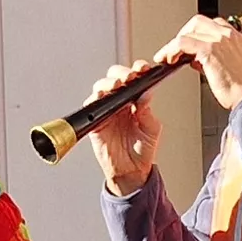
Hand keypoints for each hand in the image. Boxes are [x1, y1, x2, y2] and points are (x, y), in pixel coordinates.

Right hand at [81, 60, 163, 197]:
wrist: (131, 171)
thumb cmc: (142, 150)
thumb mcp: (151, 129)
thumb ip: (147, 111)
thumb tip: (145, 93)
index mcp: (136, 100)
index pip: (135, 78)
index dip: (137, 70)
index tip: (143, 69)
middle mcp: (120, 101)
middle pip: (115, 77)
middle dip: (120, 73)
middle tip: (128, 78)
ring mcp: (106, 109)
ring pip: (101, 87)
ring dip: (107, 83)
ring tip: (116, 86)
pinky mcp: (95, 121)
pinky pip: (90, 105)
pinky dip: (94, 99)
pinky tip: (101, 97)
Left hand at [162, 16, 241, 110]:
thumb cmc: (241, 90)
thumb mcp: (229, 68)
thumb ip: (214, 59)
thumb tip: (196, 60)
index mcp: (236, 38)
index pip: (213, 24)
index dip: (197, 33)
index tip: (188, 46)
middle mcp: (228, 35)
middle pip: (198, 22)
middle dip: (184, 33)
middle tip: (175, 49)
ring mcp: (219, 40)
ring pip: (188, 31)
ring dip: (174, 44)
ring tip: (167, 56)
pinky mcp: (209, 50)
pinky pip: (182, 42)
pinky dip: (171, 50)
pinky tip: (168, 59)